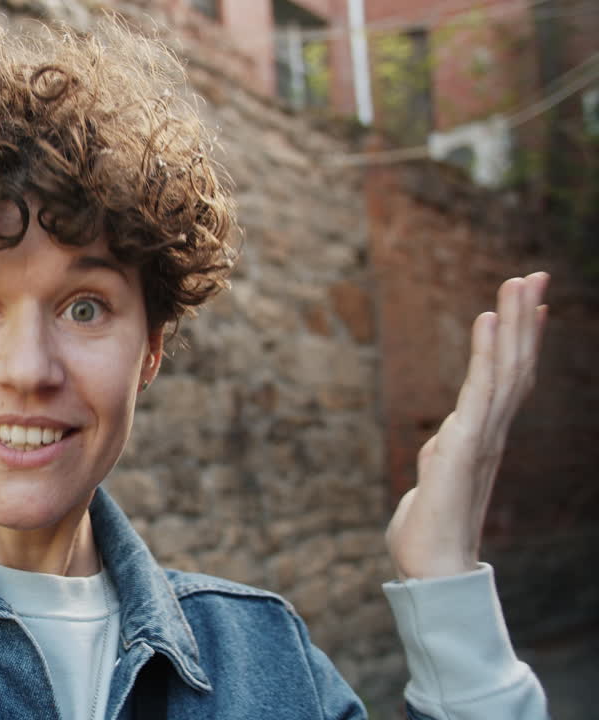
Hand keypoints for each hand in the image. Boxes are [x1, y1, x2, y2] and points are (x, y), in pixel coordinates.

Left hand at [386, 273, 548, 579]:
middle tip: (534, 275)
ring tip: (519, 283)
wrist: (430, 571)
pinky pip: (480, 390)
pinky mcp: (464, 445)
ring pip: (504, 369)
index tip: (528, 306)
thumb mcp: (433, 481)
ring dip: (512, 323)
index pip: (507, 381)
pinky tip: (488, 321)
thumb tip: (442, 441)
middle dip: (524, 319)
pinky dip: (486, 353)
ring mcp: (481, 437)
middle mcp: (490, 433)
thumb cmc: (428, 534)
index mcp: (483, 438)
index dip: (519, 342)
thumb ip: (441, 456)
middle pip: (515, 366)